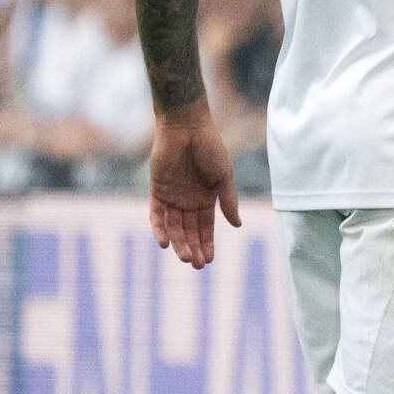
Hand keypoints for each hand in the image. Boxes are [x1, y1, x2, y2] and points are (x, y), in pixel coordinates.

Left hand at [149, 108, 240, 268]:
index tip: (210, 260)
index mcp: (207, 198)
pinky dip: (159, 229)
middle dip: (193, 248)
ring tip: (185, 257)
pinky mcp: (157, 191)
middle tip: (197, 265)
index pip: (206, 227)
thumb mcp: (224, 177)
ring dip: (178, 243)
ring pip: (173, 227)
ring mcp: (172, 197)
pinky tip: (163, 243)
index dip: (208, 243)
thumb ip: (228, 201)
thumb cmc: (211, 149)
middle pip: (189, 231)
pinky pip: (156, 215)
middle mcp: (189, 200)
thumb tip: (237, 225)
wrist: (188, 128)